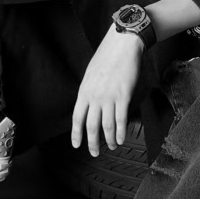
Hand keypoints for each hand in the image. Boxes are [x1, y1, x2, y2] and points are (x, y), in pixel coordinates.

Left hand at [72, 25, 142, 156]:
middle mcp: (94, 96)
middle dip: (92, 143)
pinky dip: (120, 132)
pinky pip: (121, 119)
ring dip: (108, 140)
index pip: (77, 118)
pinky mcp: (123, 96)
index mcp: (84, 91)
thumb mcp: (90, 74)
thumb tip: (88, 105)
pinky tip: (120, 139)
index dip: (76, 134)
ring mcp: (109, 97)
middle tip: (94, 153)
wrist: (122, 45)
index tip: (77, 145)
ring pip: (106, 126)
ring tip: (112, 146)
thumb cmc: (107, 57)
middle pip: (91, 126)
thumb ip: (88, 91)